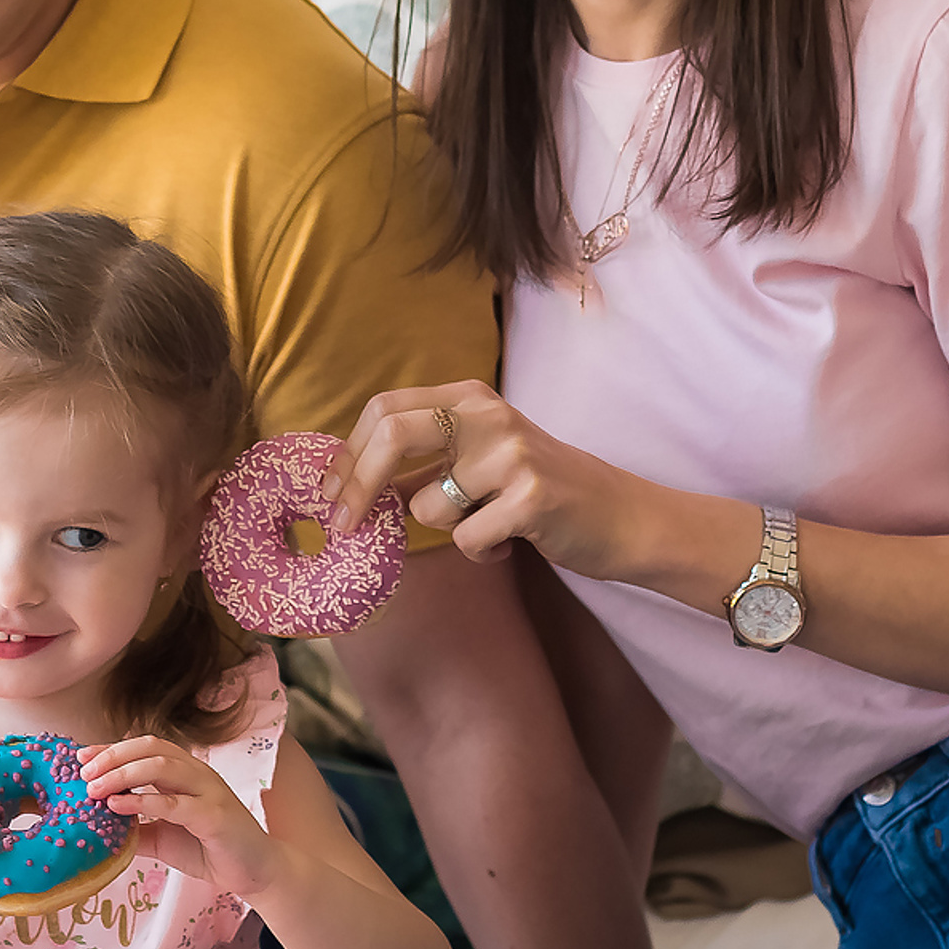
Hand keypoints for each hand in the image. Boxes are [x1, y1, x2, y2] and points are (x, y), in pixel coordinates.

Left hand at [80, 736, 273, 899]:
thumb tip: (98, 828)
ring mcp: (207, 791)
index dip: (112, 749)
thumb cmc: (210, 850)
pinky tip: (118, 806)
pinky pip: (174, 802)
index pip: (145, 748)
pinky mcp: (214, 815)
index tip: (81, 759)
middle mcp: (197, 773)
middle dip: (112, 756)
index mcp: (185, 773)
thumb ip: (135, 829)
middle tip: (83, 773)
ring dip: (122, 774)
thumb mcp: (163, 838)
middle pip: (150, 748)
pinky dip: (143, 801)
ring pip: (161, 766)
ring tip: (94, 788)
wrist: (254, 873)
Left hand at [322, 381, 653, 582]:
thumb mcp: (478, 461)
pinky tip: (509, 541)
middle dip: (356, 485)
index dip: (348, 453)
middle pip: (392, 433)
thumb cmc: (538, 490)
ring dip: (444, 529)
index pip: (384, 409)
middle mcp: (488, 414)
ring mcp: (511, 454)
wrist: (620, 516)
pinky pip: (466, 539)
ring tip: (485, 524)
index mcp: (468, 397)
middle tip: (341, 525)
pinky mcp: (531, 498)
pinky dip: (480, 552)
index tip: (329, 493)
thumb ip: (421, 465)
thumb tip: (350, 486)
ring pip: (428, 506)